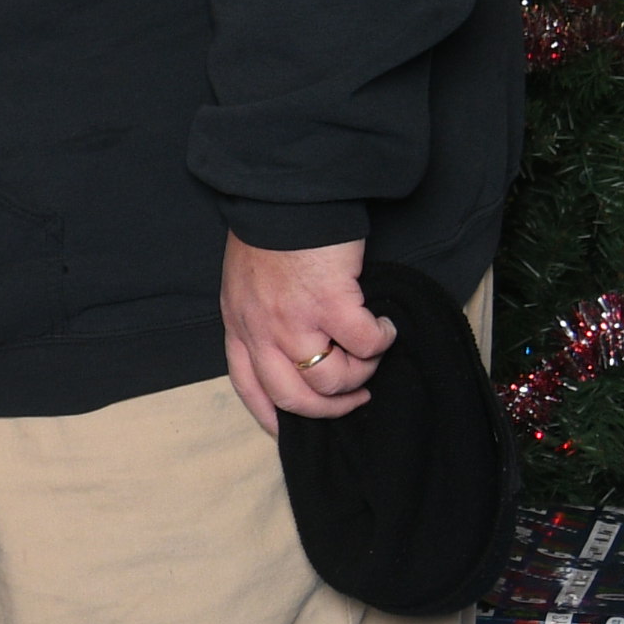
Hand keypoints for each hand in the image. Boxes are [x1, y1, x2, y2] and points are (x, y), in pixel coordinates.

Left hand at [221, 233, 389, 435]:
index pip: (249, 388)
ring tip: (371, 349)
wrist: (285, 195)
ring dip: (360, 373)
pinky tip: (385, 324)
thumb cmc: (270, 233)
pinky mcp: (330, 304)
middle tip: (355, 395)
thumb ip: (259, 318)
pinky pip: (365, 346)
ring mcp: (294, 321)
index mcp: (239, 325)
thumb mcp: (245, 283)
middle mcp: (261, 331)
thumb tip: (291, 349)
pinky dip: (382, 340)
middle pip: (294, 399)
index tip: (295, 428)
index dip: (273, 416)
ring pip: (332, 381)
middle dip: (330, 408)